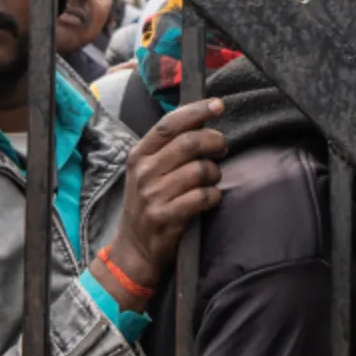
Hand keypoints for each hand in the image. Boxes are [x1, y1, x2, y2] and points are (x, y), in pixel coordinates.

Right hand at [102, 98, 226, 305]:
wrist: (134, 250)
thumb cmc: (148, 204)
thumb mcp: (147, 172)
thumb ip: (168, 148)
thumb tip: (202, 121)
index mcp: (139, 155)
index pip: (169, 124)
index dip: (196, 111)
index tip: (218, 105)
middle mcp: (144, 173)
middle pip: (189, 143)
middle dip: (214, 142)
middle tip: (222, 149)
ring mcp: (153, 196)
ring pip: (200, 170)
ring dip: (215, 173)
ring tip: (212, 179)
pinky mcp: (165, 217)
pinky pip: (203, 198)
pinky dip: (214, 196)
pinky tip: (210, 198)